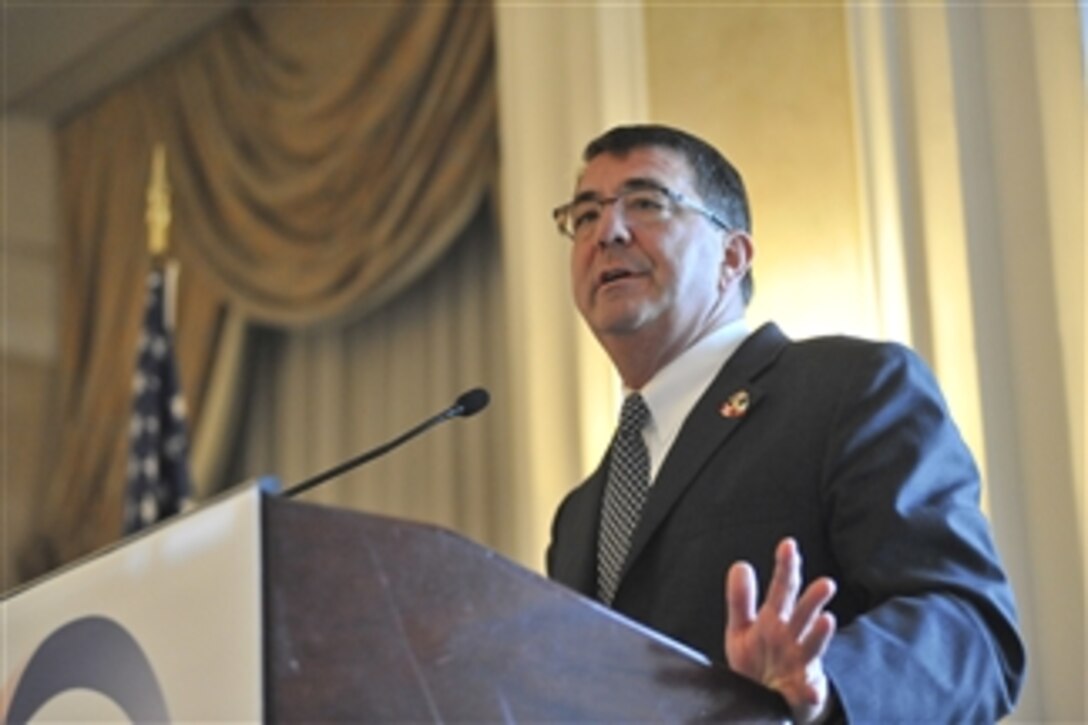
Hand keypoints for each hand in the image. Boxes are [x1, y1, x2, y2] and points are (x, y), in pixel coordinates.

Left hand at [724, 538, 837, 723]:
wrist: (770, 699)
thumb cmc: (758, 660)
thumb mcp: (742, 629)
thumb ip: (740, 599)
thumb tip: (740, 565)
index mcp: (776, 620)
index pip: (782, 588)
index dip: (785, 567)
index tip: (788, 545)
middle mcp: (792, 637)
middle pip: (803, 614)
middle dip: (813, 600)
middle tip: (825, 583)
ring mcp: (800, 663)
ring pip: (812, 647)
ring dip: (819, 635)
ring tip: (826, 621)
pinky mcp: (803, 691)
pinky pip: (808, 692)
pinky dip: (811, 691)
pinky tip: (813, 689)